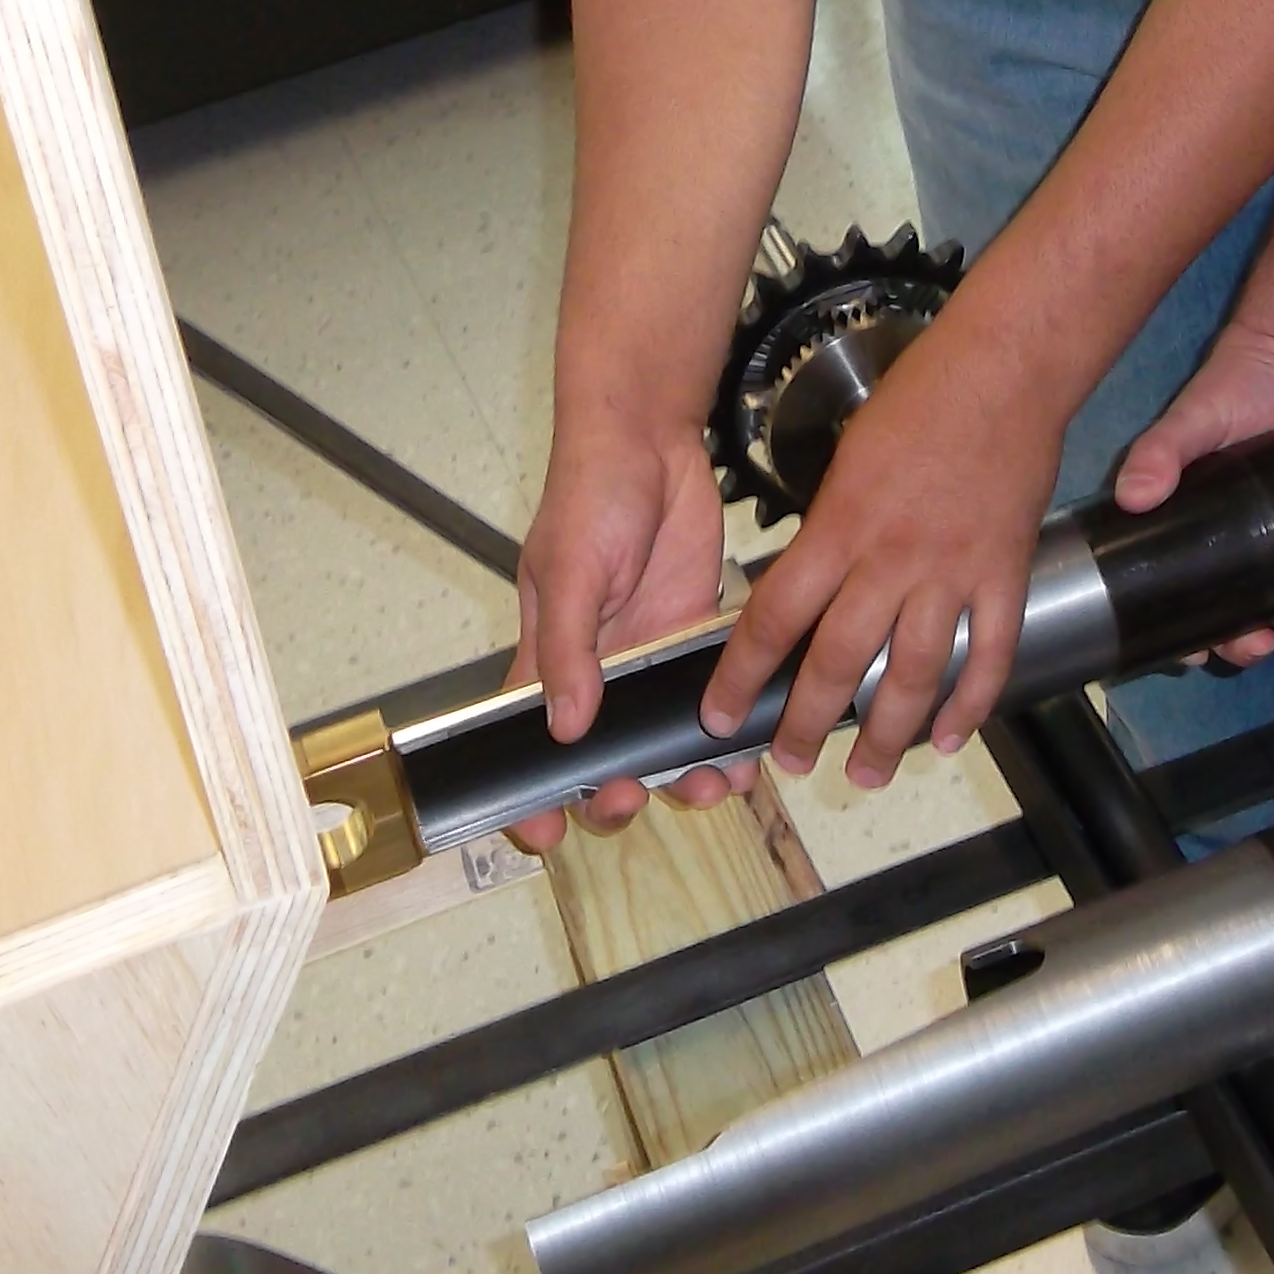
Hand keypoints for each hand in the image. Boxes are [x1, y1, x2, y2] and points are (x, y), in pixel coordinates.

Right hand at [505, 419, 733, 852]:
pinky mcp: (698, 640)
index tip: (543, 832)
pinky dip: (727, 736)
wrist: (653, 440)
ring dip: (682, 774)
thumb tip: (567, 729)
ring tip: (709, 787)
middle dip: (615, 793)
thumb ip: (568, 650)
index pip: (526, 743)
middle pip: (600, 759)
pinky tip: (747, 755)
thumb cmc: (589, 497)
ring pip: (663, 742)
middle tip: (633, 799)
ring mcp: (650, 661)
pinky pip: (712, 703)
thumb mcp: (569, 571)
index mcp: (547, 660)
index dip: (529, 794)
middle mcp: (598, 672)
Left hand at [699, 324, 1067, 787]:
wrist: (1004, 372)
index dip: (740, 675)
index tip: (718, 716)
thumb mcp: (847, 459)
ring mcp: (953, 572)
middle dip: (807, 722)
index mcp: (840, 526)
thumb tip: (808, 583)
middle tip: (790, 763)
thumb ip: (829, 528)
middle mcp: (891, 559)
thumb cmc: (919, 400)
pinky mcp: (1004, 574)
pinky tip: (952, 737)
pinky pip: (988, 653)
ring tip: (867, 775)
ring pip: (914, 673)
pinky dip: (972, 703)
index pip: (776, 617)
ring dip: (887, 733)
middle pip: (839, 661)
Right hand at [1116, 319, 1273, 665]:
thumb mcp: (1193, 418)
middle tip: (1258, 642)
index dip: (1188, 631)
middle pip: (1241, 610)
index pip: (1186, 593)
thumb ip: (1160, 452)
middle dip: (1248, 638)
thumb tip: (1131, 498)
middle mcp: (1243, 540)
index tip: (1196, 652)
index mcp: (1198, 526)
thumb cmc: (1239, 386)